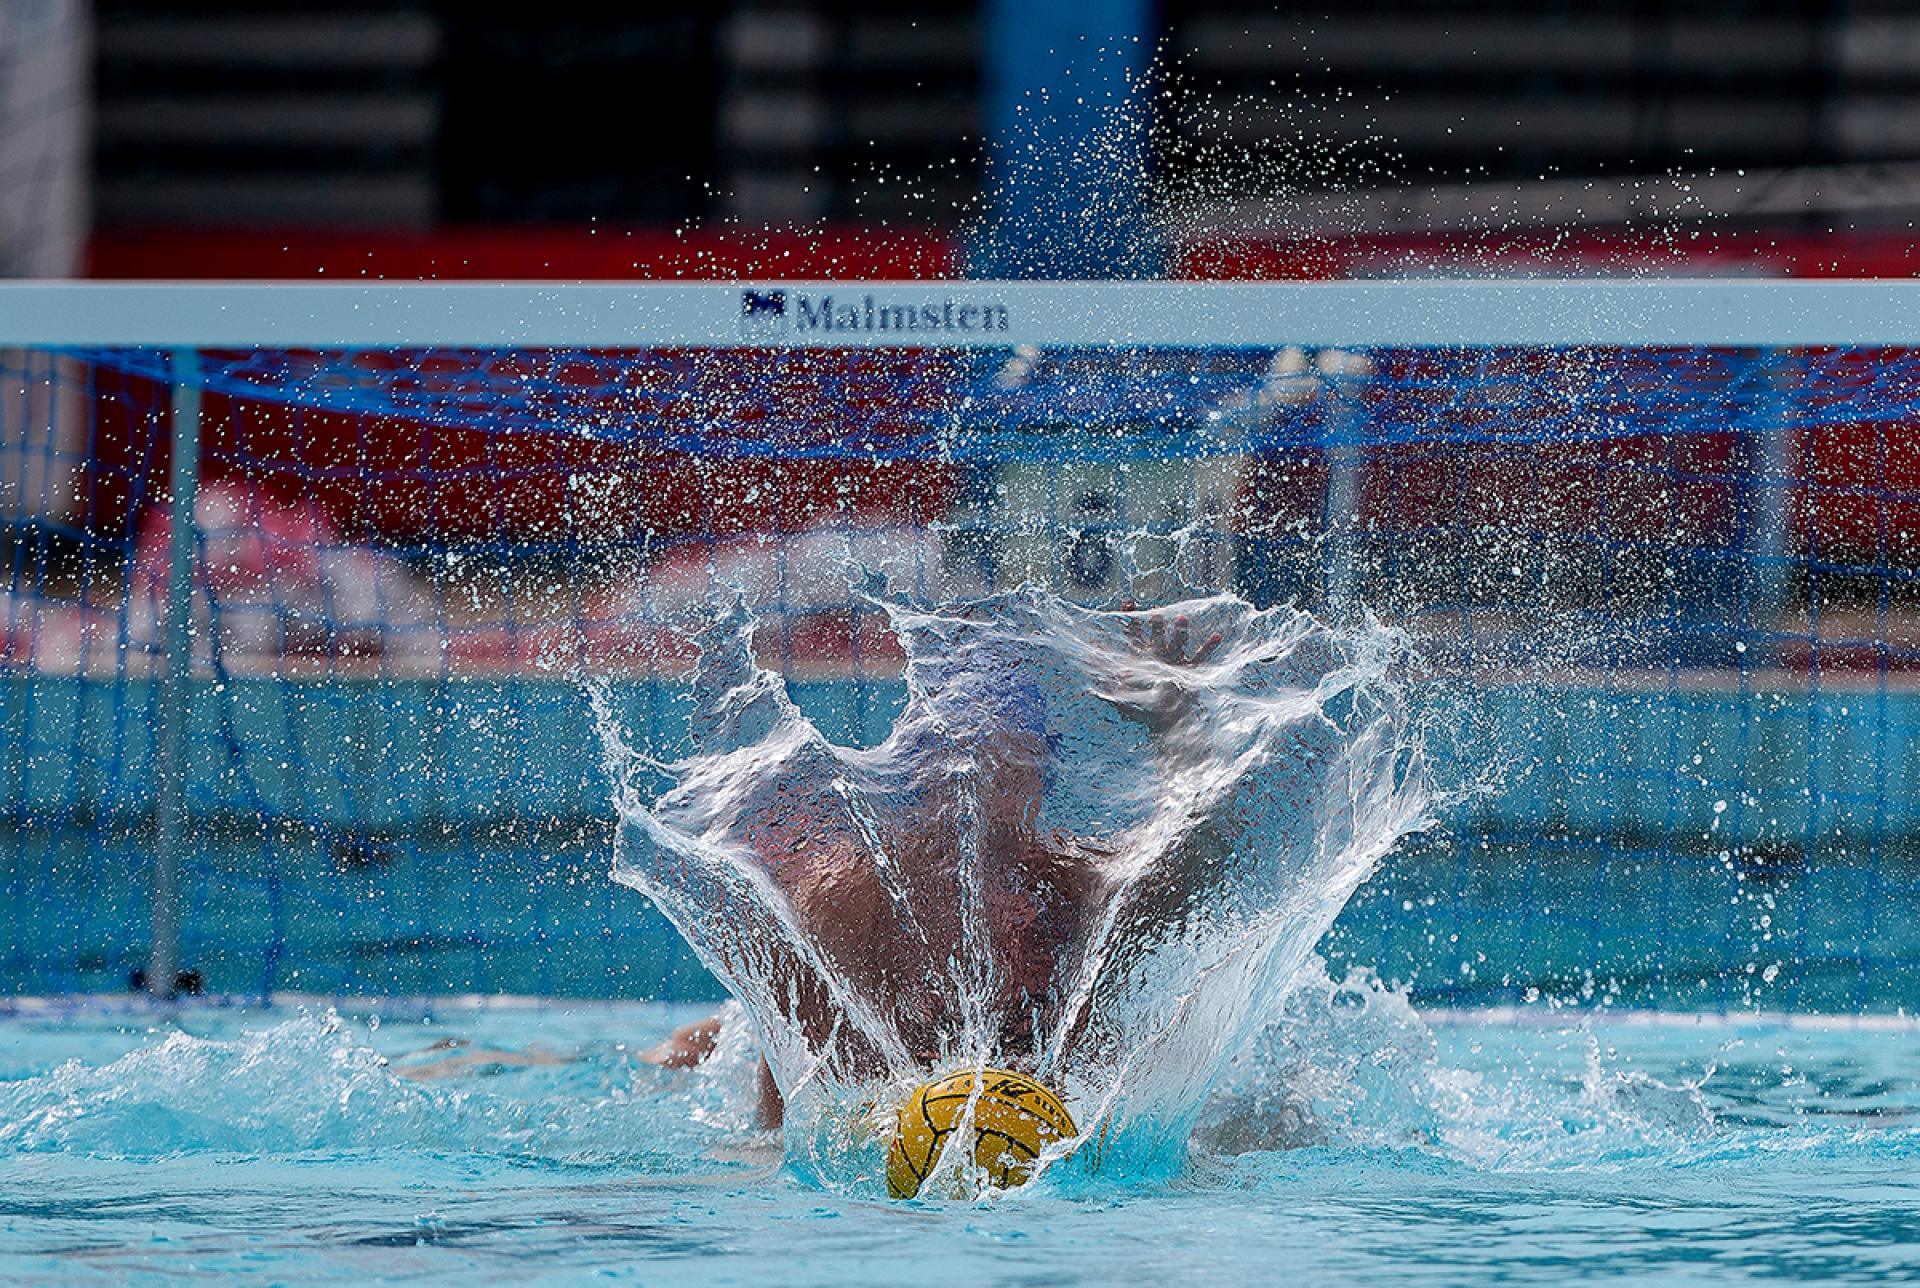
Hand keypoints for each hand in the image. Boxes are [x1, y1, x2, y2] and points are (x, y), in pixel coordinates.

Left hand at [1096, 600, 1224, 737]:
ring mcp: (1175, 661)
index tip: (1128, 601)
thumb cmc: (1141, 711)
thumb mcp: (1120, 698)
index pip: (1133, 632)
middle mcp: (1158, 655)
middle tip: (1156, 613)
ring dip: (1180, 632)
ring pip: (1178, 642)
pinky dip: (1209, 647)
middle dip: (1156, 624)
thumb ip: (1107, 685)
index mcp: (1140, 657)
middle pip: (1156, 635)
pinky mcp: (1189, 672)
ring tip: (1182, 619)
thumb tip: (1096, 674)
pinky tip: (1217, 635)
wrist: (1164, 722)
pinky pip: (1200, 658)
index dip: (1130, 617)